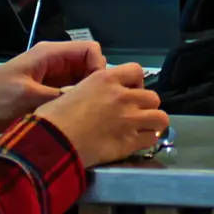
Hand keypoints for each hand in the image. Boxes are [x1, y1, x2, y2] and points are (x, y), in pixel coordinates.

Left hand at [0, 41, 105, 135]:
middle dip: (96, 83)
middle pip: (89, 65)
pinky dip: (76, 103)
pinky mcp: (46, 93)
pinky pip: (70, 93)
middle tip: (97, 107)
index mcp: (50, 54)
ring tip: (90, 114)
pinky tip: (77, 118)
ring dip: (87, 95)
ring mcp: (51, 78)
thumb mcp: (27, 98)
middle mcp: (54, 62)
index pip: (91, 50)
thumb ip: (59, 95)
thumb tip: (90, 98)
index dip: (99, 68)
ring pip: (81, 81)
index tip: (97, 91)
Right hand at [33, 64, 168, 167]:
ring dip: (153, 123)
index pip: (136, 70)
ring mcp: (130, 119)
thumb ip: (90, 91)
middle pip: (153, 97)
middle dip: (146, 105)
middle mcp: (123, 96)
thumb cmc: (53, 116)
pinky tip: (137, 143)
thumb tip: (92, 98)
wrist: (53, 140)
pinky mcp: (130, 142)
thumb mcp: (71, 91)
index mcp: (106, 79)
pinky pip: (152, 139)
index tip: (129, 91)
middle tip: (135, 114)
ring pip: (160, 118)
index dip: (136, 82)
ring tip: (143, 129)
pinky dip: (146, 140)